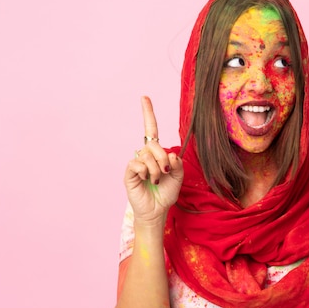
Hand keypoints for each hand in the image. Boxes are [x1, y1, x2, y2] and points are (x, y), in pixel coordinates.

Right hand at [124, 96, 183, 225]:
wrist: (158, 210)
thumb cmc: (167, 192)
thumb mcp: (179, 175)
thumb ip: (177, 162)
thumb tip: (170, 154)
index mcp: (156, 153)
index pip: (152, 130)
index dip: (148, 113)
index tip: (144, 97)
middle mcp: (145, 154)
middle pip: (154, 144)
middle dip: (163, 159)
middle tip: (166, 172)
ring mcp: (136, 163)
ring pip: (147, 155)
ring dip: (157, 170)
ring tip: (156, 180)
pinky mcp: (129, 172)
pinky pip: (137, 164)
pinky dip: (146, 172)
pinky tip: (146, 181)